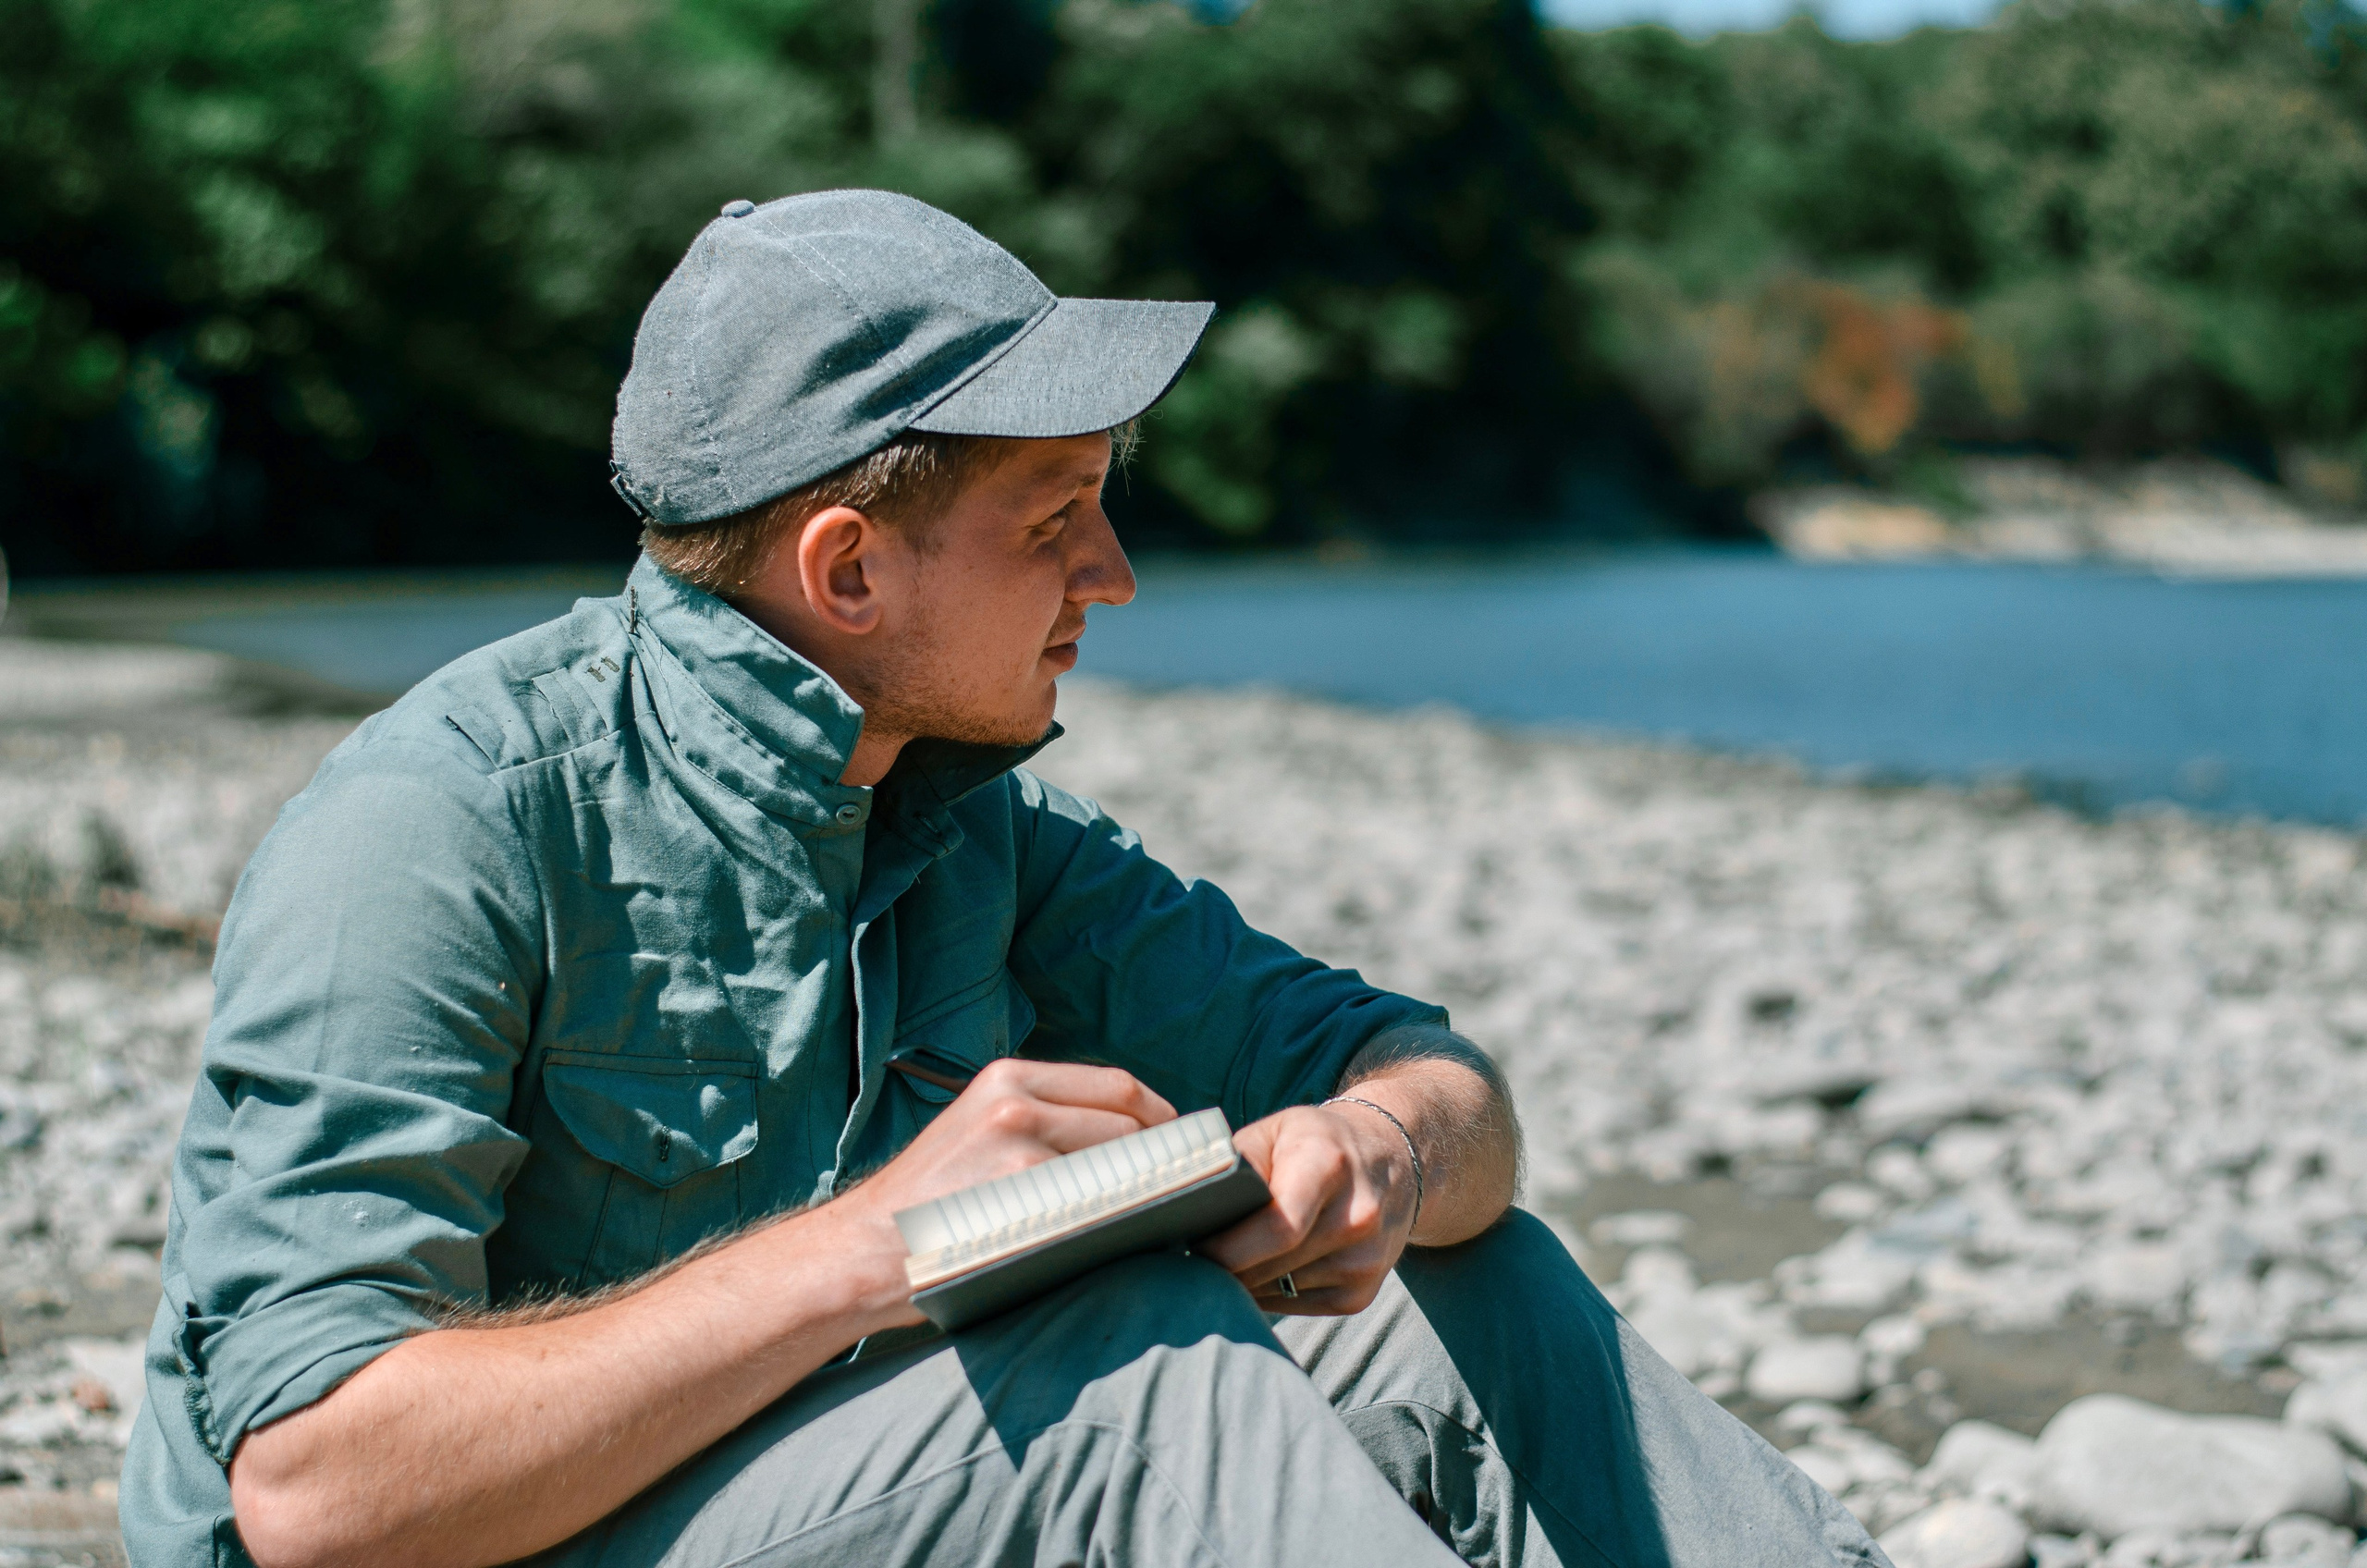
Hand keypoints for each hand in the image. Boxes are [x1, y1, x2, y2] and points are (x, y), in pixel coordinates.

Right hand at [828, 1059, 1177, 1323]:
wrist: (863, 1250)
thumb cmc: (927, 1204)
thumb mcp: (978, 1131)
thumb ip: (1043, 1121)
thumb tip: (1130, 1138)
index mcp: (1008, 1078)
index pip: (1116, 1085)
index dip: (1161, 1117)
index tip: (1180, 1144)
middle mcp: (1016, 1103)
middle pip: (1128, 1122)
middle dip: (1161, 1157)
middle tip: (1179, 1190)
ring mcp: (1021, 1151)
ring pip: (1121, 1165)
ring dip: (1146, 1193)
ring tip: (1155, 1219)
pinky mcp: (1023, 1199)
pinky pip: (1100, 1208)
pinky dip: (1121, 1224)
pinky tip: (1124, 1242)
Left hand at [1194, 1100, 1418, 1314]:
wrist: (1393, 1162)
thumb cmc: (1318, 1142)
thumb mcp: (1277, 1129)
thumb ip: (1236, 1162)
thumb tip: (1192, 1205)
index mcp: (1329, 1165)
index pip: (1277, 1226)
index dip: (1226, 1247)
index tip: (1190, 1246)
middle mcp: (1357, 1217)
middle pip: (1271, 1266)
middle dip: (1223, 1267)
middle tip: (1191, 1256)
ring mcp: (1364, 1262)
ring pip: (1277, 1291)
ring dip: (1243, 1282)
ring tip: (1225, 1259)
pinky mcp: (1362, 1295)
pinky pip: (1295, 1306)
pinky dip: (1268, 1293)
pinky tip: (1261, 1268)